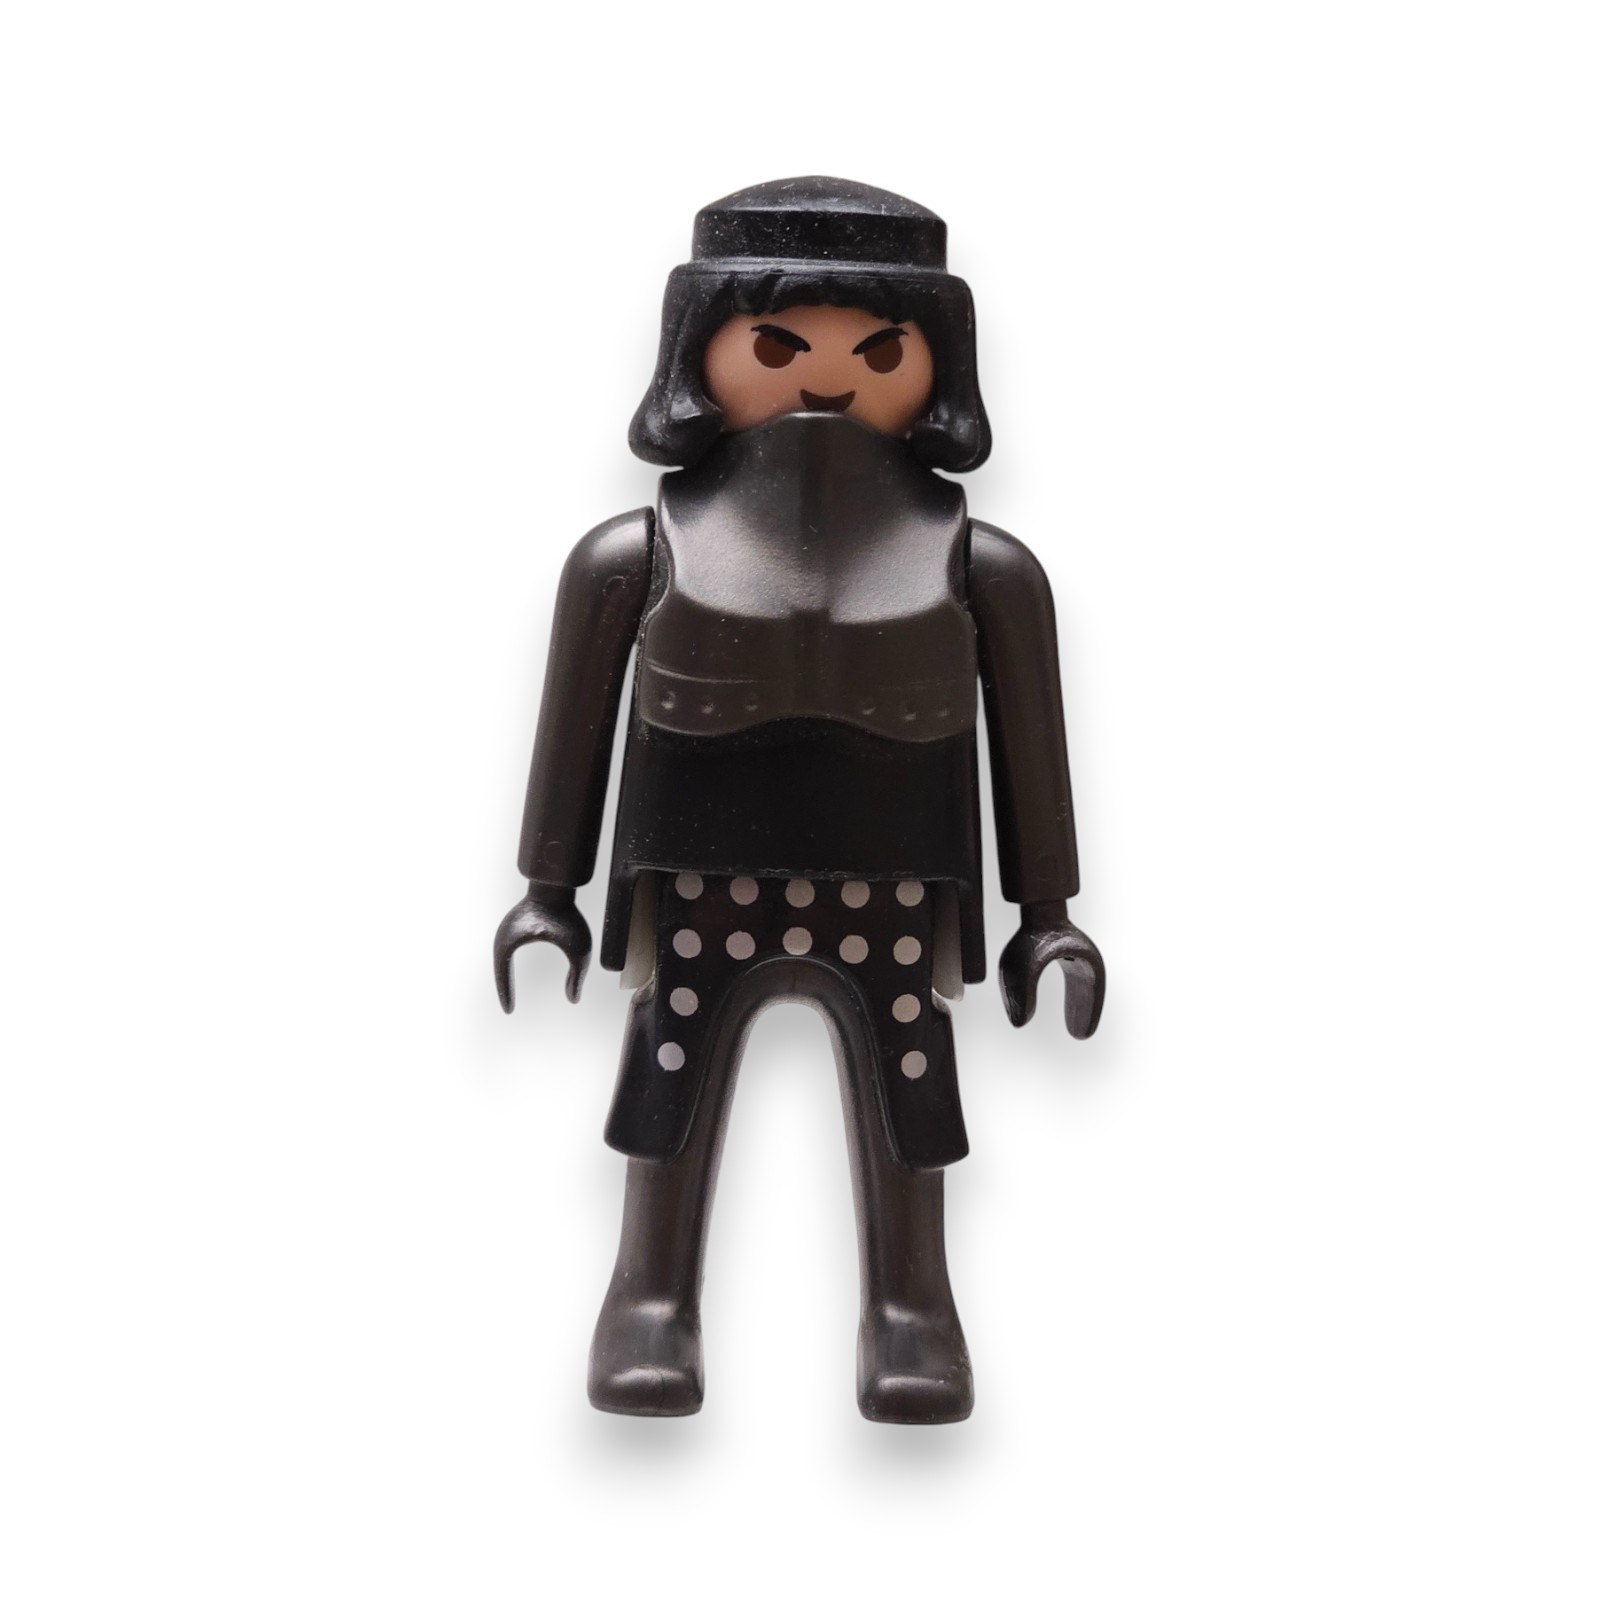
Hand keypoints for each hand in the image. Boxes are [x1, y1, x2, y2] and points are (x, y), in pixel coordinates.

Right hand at [493, 882, 591, 1011]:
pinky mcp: (513, 926)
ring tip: (509, 996)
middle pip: (499, 970)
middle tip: (509, 1009)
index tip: (509, 1011)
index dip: (506, 994)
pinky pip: (508, 951)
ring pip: (502, 960)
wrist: (557, 886)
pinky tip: (514, 974)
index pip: (503, 974)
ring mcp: (507, 929)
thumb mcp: (579, 949)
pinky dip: (510, 965)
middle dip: (504, 989)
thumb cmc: (568, 916)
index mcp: (513, 940)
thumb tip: (574, 999)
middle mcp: (504, 935)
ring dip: (506, 977)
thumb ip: (578, 975)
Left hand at [997, 901, 1104, 1038]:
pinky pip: (1070, 978)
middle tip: (1079, 1035)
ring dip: (1078, 1004)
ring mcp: (1071, 953)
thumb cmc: (1031, 936)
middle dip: (1085, 1012)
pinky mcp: (1060, 951)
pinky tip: (1060, 1005)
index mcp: (1083, 962)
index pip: (1093, 993)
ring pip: (1080, 985)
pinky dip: (1070, 995)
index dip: (1088, 1014)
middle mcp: (1082, 957)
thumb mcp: (1025, 969)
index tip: (1081, 1034)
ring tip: (1074, 1027)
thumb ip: (1022, 995)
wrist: (1032, 907)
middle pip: (1089, 990)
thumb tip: (1019, 1024)